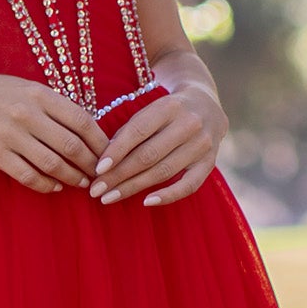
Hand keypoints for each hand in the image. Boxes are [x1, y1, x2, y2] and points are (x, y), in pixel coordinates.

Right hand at [0, 68, 108, 193]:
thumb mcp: (22, 85)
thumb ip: (49, 103)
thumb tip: (81, 126)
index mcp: (38, 94)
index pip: (82, 120)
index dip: (100, 141)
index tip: (110, 153)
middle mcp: (27, 114)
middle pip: (71, 146)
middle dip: (91, 164)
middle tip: (100, 174)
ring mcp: (10, 135)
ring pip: (53, 164)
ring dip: (72, 177)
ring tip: (81, 183)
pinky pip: (27, 175)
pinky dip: (45, 184)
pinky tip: (54, 187)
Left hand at [90, 82, 225, 207]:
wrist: (207, 105)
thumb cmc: (167, 111)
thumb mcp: (150, 110)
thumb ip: (129, 131)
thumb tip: (103, 161)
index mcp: (169, 106)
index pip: (138, 130)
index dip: (116, 151)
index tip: (97, 170)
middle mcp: (189, 124)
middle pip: (148, 155)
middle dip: (119, 175)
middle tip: (96, 190)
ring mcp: (202, 144)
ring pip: (164, 171)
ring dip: (134, 187)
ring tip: (110, 197)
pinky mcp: (210, 162)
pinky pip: (189, 185)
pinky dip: (168, 195)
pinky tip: (147, 202)